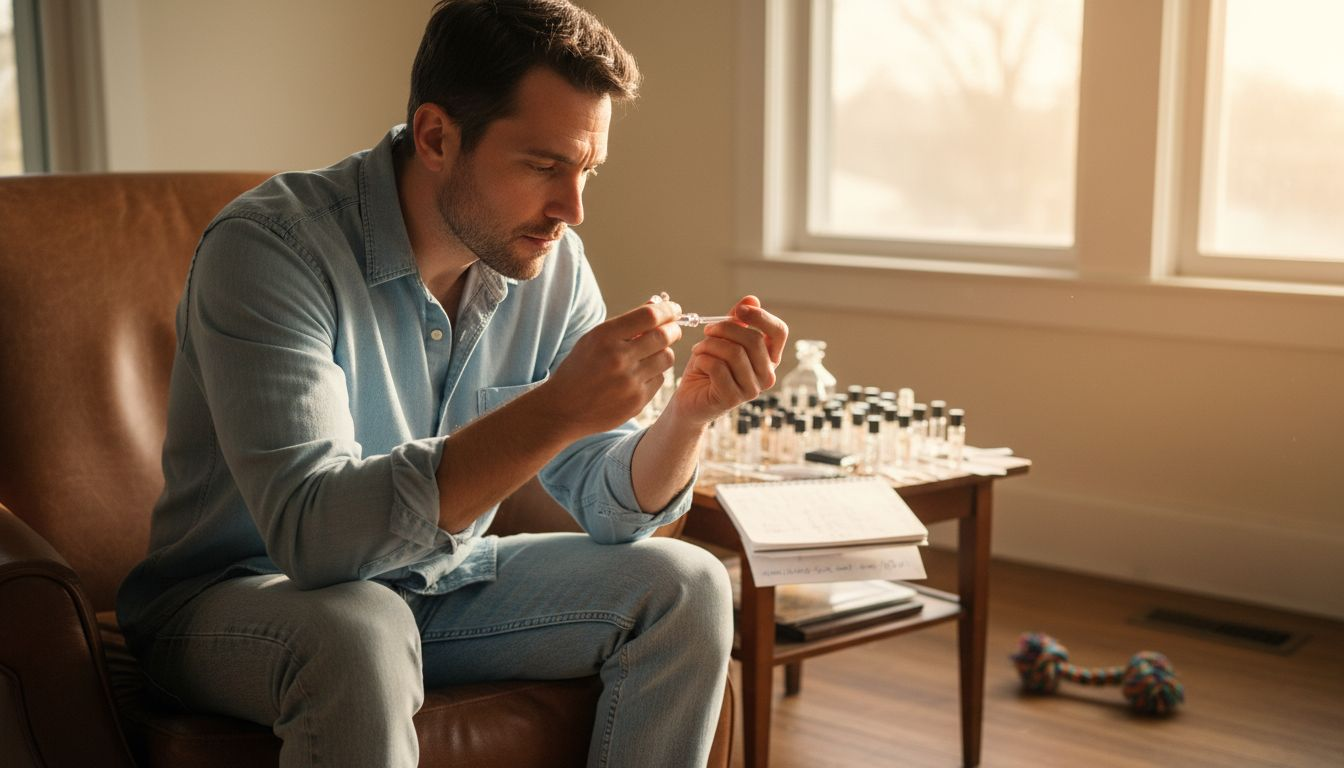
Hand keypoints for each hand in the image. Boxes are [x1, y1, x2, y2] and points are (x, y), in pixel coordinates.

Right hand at [540, 297, 682, 436]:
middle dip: (673, 329)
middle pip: (664, 336)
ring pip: (666, 358)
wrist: (563, 408)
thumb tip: (657, 304)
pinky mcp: (637, 401)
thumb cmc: (580, 368)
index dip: (667, 310)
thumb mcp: (594, 339)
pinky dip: (654, 374)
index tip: (674, 309)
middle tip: (672, 329)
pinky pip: (659, 379)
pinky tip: (639, 375)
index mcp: (604, 337)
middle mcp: (618, 358)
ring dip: (664, 352)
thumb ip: (626, 323)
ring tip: (652, 353)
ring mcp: (629, 381)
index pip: (649, 316)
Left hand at [669, 295, 787, 425]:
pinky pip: (717, 368)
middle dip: (725, 329)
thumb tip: (752, 299)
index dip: (761, 316)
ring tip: (699, 349)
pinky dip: (703, 359)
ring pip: (734, 353)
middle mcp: (766, 375)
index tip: (739, 309)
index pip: (779, 332)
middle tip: (708, 331)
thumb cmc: (708, 368)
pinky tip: (698, 363)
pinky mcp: (733, 399)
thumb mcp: (722, 339)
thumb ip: (737, 320)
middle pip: (754, 340)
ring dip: (710, 345)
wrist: (690, 399)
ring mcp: (752, 390)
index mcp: (769, 358)